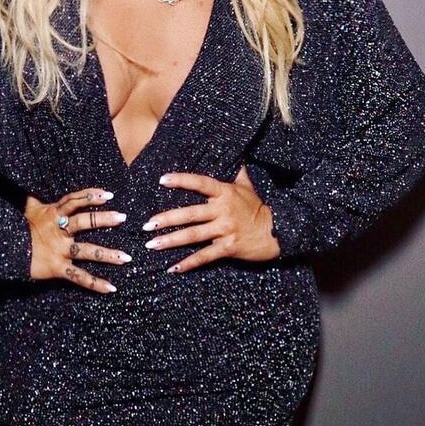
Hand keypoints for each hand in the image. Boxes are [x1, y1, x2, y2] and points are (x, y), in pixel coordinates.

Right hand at [24, 187, 130, 292]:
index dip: (91, 196)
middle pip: (85, 222)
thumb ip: (35, 197)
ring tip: (126, 257)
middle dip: (105, 219)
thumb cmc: (18, 227)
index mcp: (53, 214)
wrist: (4, 248)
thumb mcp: (27, 208)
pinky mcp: (58, 268)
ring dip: (108, 254)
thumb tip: (34, 182)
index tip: (108, 195)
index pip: (74, 201)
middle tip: (123, 218)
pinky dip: (95, 283)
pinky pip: (79, 276)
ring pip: (87, 251)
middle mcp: (59, 231)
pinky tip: (111, 287)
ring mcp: (60, 250)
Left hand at [142, 163, 280, 273]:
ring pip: (193, 236)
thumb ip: (237, 173)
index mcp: (225, 193)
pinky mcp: (228, 248)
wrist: (278, 231)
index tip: (162, 180)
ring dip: (171, 241)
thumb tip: (235, 158)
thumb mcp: (247, 187)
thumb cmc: (258, 208)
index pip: (200, 183)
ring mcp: (225, 230)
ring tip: (152, 244)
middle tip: (146, 225)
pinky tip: (173, 268)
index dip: (181, 180)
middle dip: (166, 219)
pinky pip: (205, 256)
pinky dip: (189, 263)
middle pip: (190, 214)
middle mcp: (223, 210)